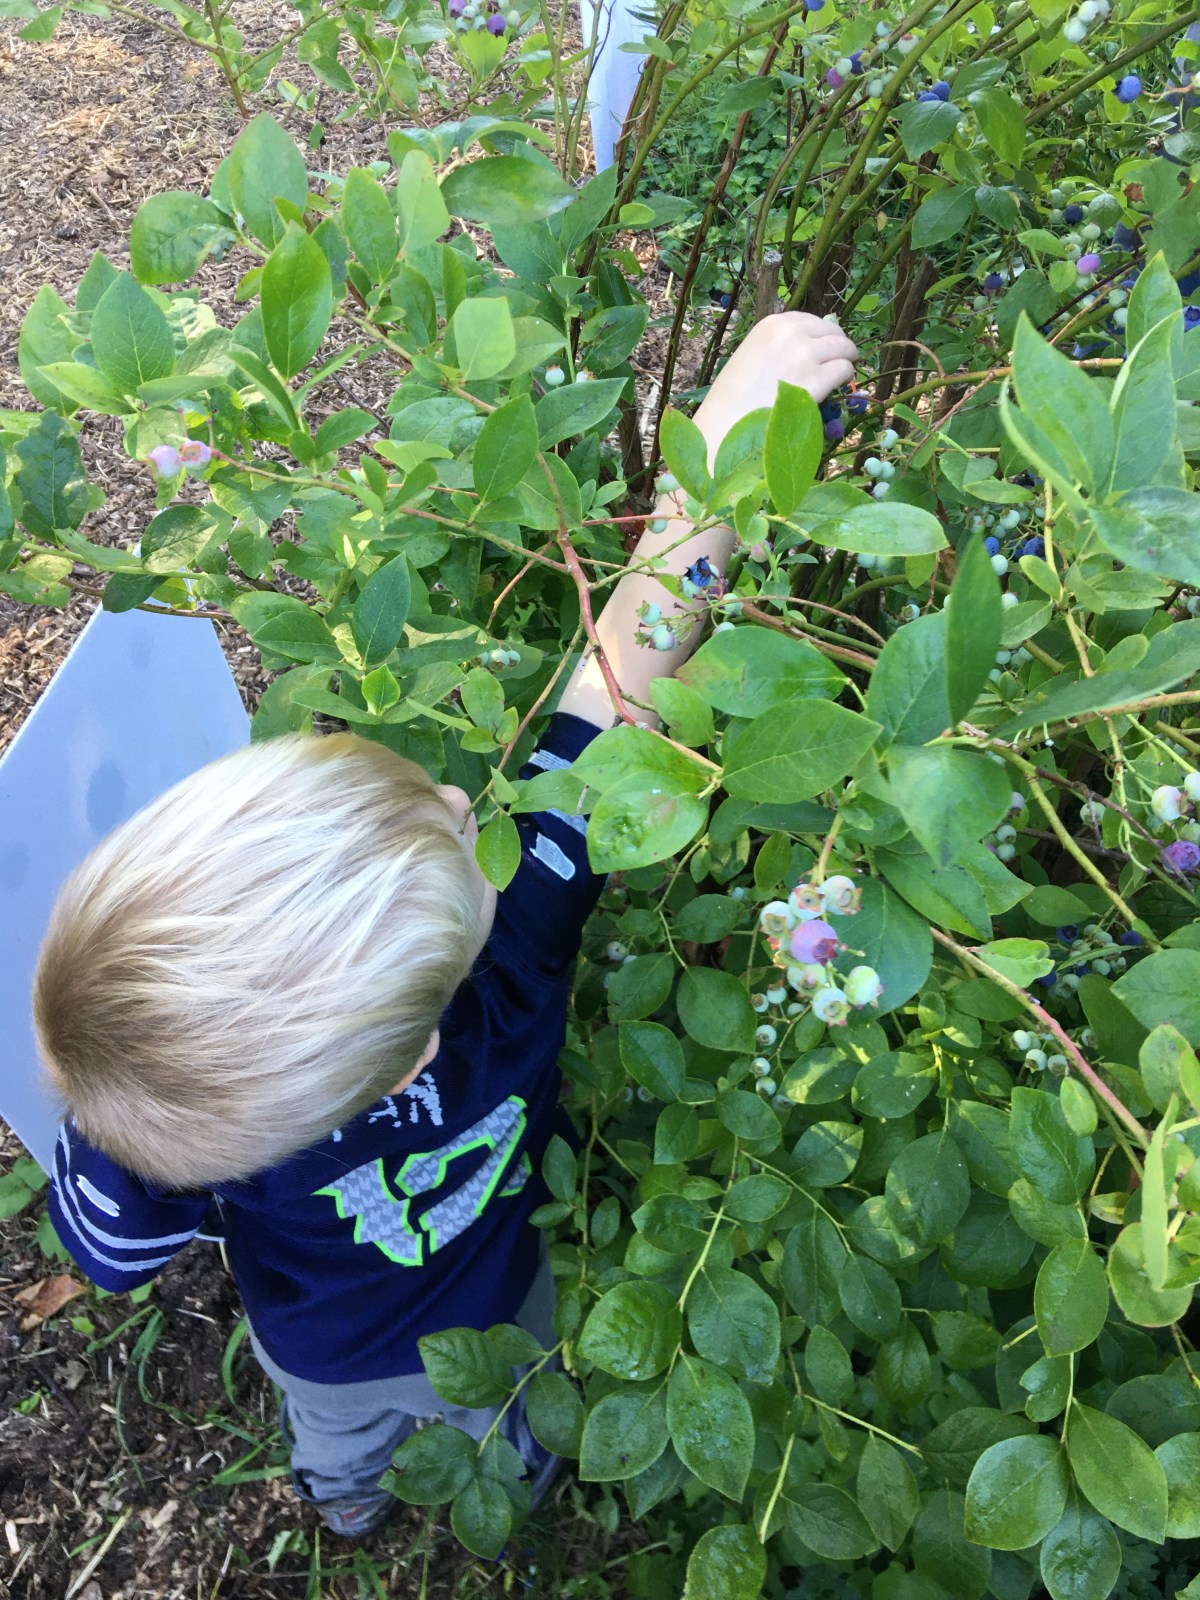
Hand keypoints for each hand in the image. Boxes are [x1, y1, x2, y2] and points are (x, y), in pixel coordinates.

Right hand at [692, 311, 858, 453]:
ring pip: (843, 348)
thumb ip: (778, 347)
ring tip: (843, 371)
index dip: (821, 333)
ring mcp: (805, 355)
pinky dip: (845, 377)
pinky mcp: (816, 379)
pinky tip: (838, 385)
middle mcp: (791, 333)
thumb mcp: (753, 355)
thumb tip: (810, 347)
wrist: (726, 423)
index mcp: (773, 324)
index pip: (810, 320)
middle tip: (841, 358)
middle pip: (832, 332)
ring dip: (846, 359)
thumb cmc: (733, 397)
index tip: (824, 345)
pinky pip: (843, 370)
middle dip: (839, 344)